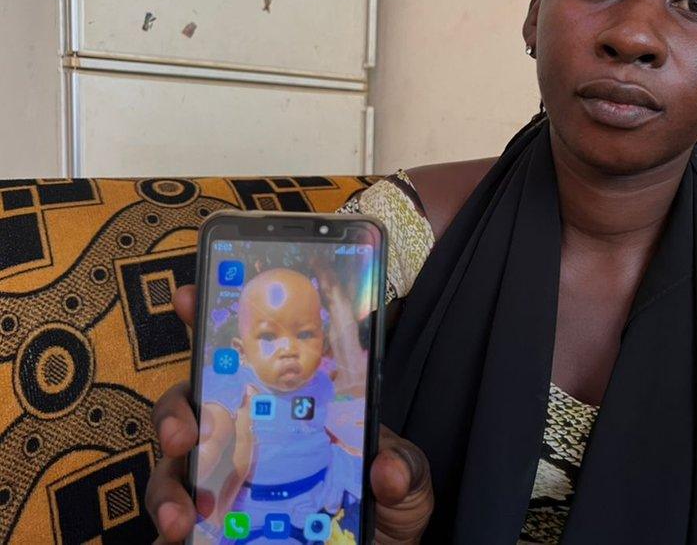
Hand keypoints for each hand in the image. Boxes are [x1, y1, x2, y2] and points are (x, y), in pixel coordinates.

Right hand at [146, 285, 432, 542]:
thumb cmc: (384, 515)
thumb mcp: (406, 486)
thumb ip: (404, 472)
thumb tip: (387, 469)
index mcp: (289, 409)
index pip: (246, 359)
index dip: (212, 323)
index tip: (189, 299)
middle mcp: (248, 438)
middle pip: (192, 406)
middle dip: (176, 411)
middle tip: (185, 433)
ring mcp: (224, 483)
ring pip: (173, 467)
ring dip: (167, 484)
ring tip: (182, 514)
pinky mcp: (208, 526)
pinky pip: (173, 518)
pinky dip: (168, 522)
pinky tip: (179, 535)